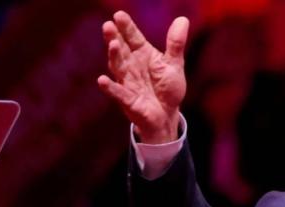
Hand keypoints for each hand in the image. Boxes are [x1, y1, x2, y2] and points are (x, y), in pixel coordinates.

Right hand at [97, 11, 188, 143]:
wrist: (167, 115)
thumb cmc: (167, 88)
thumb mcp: (174, 64)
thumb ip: (176, 44)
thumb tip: (183, 19)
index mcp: (142, 54)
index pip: (133, 37)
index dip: (126, 27)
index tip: (119, 15)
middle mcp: (131, 65)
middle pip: (121, 50)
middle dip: (114, 38)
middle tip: (108, 25)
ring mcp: (127, 82)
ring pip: (118, 68)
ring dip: (114, 57)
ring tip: (112, 45)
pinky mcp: (128, 100)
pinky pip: (118, 93)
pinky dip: (110, 87)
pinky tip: (102, 80)